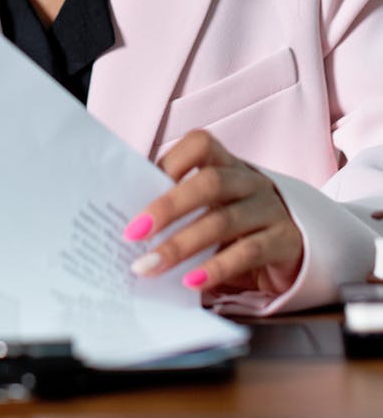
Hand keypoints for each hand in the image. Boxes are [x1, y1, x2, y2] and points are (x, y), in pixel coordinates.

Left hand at [123, 130, 303, 297]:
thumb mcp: (211, 206)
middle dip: (168, 207)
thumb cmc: (237, 222)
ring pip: (223, 220)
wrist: (296, 244)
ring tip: (151, 265)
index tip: (138, 187)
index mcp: (227, 163)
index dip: (171, 161)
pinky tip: (191, 282)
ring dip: (181, 245)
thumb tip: (131, 226)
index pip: (200, 144)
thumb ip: (179, 207)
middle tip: (134, 232)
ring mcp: (270, 208)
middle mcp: (250, 181)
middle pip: (209, 183)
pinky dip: (216, 268)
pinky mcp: (285, 241)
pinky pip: (248, 252)